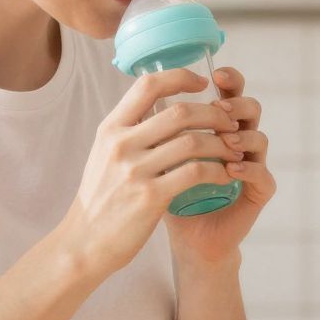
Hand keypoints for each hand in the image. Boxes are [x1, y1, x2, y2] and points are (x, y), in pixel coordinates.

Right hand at [59, 68, 247, 279]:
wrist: (84, 242)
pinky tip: (227, 174)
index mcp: (110, 129)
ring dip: (222, 144)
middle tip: (231, 124)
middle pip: (180, 111)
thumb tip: (157, 105)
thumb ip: (129, 131)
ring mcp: (135, 170)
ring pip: (193, 141)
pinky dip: (219, 170)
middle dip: (214, 115)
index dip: (180, 77)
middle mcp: (121, 144)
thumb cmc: (101, 199)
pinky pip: (196, 172)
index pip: (148, 84)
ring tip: (236, 151)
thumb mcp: (104, 155)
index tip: (203, 83)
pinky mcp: (151, 196)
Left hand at [165, 67, 275, 267]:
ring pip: (260, 138)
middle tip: (220, 107)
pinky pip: (262, 174)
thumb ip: (155, 129)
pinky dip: (248, 169)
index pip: (230, 93)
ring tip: (226, 140)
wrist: (187, 240)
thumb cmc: (169, 196)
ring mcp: (252, 165)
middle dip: (237, 102)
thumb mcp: (156, 158)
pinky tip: (231, 170)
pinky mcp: (258, 193)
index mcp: (218, 127)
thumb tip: (135, 94)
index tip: (212, 75)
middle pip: (251, 108)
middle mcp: (239, 142)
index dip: (229, 80)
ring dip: (243, 135)